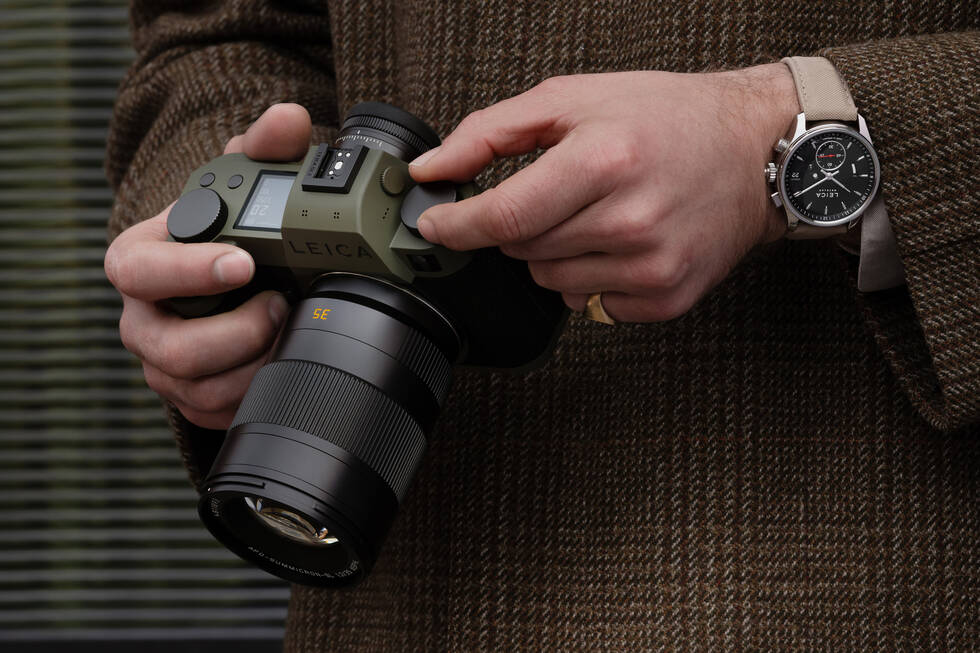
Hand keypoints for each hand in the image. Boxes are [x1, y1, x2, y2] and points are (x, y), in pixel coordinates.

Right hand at [105, 104, 311, 428]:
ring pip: (199, 389)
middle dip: (237, 334)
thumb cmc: (228, 230)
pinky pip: (217, 413)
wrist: (229, 276)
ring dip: (255, 364)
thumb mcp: (243, 182)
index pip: (142, 271)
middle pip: (172, 349)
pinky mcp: (189, 397)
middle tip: (281, 305)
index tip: (244, 263)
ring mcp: (162, 364)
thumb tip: (287, 119)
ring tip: (289, 330)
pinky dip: (256, 393)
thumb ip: (262, 148)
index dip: (190, 271)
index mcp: (139, 261)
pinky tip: (282, 363)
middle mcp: (143, 318)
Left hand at [409, 64, 798, 321]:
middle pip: (524, 251)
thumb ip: (492, 132)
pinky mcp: (667, 298)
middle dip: (521, 225)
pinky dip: (591, 278)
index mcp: (605, 161)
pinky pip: (590, 306)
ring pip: (551, 282)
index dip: (457, 225)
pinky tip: (622, 244)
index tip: (433, 222)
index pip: (505, 217)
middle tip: (560, 192)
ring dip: (555, 253)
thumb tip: (433, 169)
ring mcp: (652, 267)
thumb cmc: (667, 118)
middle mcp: (631, 220)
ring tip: (597, 214)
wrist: (754, 151)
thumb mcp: (575, 98)